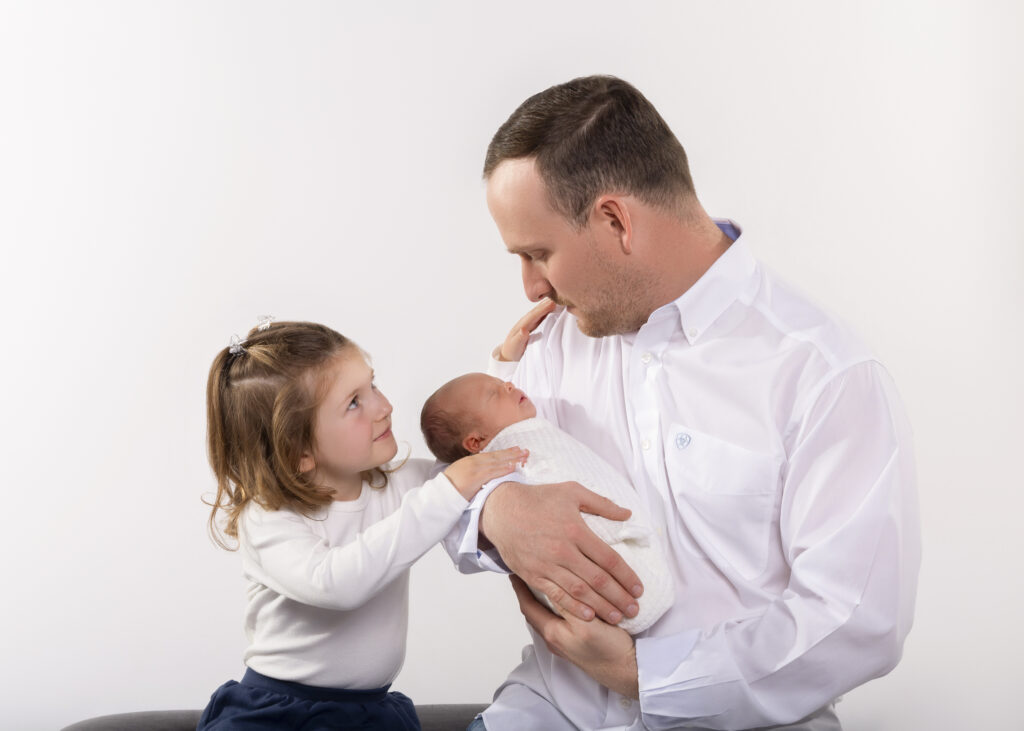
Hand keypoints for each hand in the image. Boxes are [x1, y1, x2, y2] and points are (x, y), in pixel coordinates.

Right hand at [444, 447, 527, 500]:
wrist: (441, 492)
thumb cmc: (450, 486)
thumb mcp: (460, 473)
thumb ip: (472, 470)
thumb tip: (482, 474)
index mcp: (470, 460)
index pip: (491, 455)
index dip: (503, 452)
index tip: (514, 449)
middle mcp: (474, 462)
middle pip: (497, 456)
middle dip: (511, 453)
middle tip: (525, 450)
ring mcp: (476, 469)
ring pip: (498, 462)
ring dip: (512, 459)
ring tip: (523, 456)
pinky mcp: (477, 477)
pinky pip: (494, 472)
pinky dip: (504, 469)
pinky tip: (513, 467)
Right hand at [480, 481, 642, 622]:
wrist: (501, 510)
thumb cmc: (537, 499)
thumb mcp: (572, 491)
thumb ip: (601, 504)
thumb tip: (627, 513)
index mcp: (576, 530)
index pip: (609, 559)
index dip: (627, 576)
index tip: (639, 588)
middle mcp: (563, 551)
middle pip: (598, 580)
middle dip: (619, 597)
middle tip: (634, 609)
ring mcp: (547, 565)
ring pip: (580, 592)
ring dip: (601, 607)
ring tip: (618, 617)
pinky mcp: (533, 575)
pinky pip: (557, 596)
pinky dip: (574, 608)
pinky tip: (589, 616)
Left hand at [497, 298, 555, 361]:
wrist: (509, 354)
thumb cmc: (512, 350)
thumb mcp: (515, 346)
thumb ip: (519, 338)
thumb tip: (524, 330)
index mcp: (522, 325)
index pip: (533, 315)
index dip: (542, 309)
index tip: (552, 303)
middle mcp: (526, 322)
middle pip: (537, 311)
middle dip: (547, 304)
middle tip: (558, 296)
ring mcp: (529, 324)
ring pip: (539, 312)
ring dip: (547, 306)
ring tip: (557, 299)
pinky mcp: (532, 326)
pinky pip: (540, 317)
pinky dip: (546, 311)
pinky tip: (552, 308)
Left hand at [511, 575, 638, 698]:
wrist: (626, 671)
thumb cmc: (608, 650)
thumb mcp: (586, 624)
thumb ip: (568, 605)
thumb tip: (549, 586)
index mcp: (552, 633)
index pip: (528, 607)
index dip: (520, 589)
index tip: (515, 573)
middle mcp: (554, 639)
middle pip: (535, 612)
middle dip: (529, 593)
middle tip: (528, 574)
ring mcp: (564, 643)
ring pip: (547, 615)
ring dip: (544, 600)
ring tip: (544, 581)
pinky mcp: (575, 643)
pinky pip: (560, 621)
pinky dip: (558, 607)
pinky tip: (566, 600)